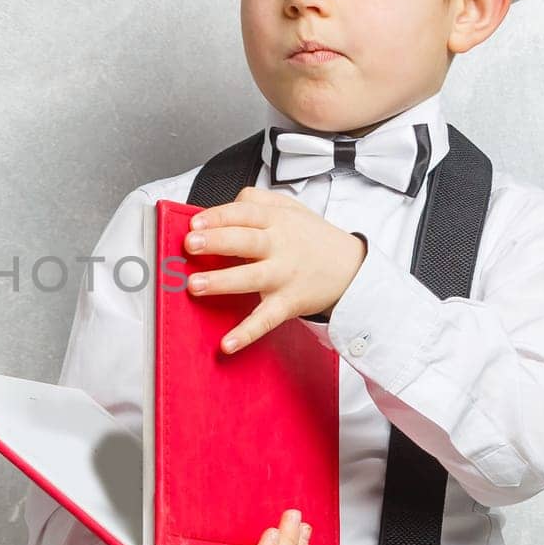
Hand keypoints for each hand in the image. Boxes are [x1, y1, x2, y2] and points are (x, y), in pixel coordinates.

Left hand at [182, 187, 365, 352]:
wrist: (353, 268)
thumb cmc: (313, 238)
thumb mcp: (291, 208)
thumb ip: (257, 201)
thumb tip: (222, 206)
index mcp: (277, 220)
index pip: (245, 213)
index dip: (218, 216)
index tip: (194, 223)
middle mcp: (280, 246)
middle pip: (246, 240)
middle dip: (217, 241)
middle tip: (190, 244)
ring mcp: (284, 276)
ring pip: (251, 277)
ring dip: (222, 282)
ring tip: (195, 284)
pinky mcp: (288, 303)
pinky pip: (266, 319)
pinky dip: (247, 332)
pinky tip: (226, 343)